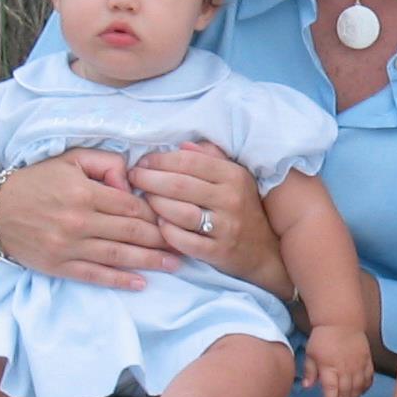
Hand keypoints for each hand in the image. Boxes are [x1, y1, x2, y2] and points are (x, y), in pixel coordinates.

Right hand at [0, 149, 170, 289]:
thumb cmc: (37, 180)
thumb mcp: (71, 159)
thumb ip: (107, 164)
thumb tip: (131, 184)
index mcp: (85, 193)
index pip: (132, 207)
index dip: (158, 213)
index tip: (177, 218)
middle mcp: (79, 221)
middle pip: (132, 232)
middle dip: (163, 239)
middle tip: (187, 244)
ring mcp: (68, 246)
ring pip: (118, 255)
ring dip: (150, 261)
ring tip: (176, 265)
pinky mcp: (58, 265)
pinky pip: (95, 275)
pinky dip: (119, 280)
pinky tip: (141, 283)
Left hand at [130, 143, 284, 290]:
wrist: (263, 250)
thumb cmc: (242, 208)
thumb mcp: (235, 178)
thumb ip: (211, 158)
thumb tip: (183, 144)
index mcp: (234, 176)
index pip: (190, 161)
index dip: (161, 159)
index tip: (143, 161)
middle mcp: (231, 199)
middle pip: (179, 185)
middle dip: (149, 179)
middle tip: (133, 178)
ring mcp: (225, 227)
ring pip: (179, 212)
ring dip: (155, 204)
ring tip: (144, 199)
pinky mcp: (217, 252)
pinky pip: (183, 240)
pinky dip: (166, 231)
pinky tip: (159, 223)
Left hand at [305, 325, 373, 396]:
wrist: (341, 320)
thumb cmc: (324, 336)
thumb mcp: (311, 353)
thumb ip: (309, 371)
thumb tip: (307, 386)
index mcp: (330, 368)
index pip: (332, 391)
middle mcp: (346, 369)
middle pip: (346, 393)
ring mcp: (358, 365)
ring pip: (358, 388)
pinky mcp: (367, 360)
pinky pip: (369, 378)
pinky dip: (365, 387)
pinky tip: (361, 391)